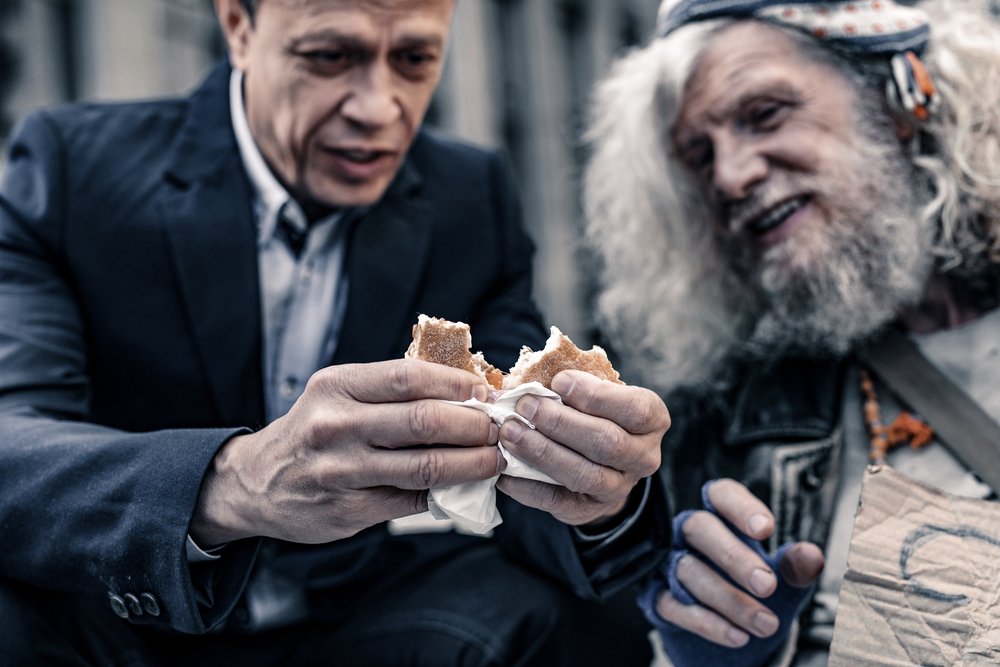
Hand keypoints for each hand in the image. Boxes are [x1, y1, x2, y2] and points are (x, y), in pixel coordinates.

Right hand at [190, 360, 502, 545]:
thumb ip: (392, 392)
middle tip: (499, 428)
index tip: (486, 392)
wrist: (256, 482)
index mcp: (337, 386)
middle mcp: (335, 425)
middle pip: (424, 421)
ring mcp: (341, 471)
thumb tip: (467, 391)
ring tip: (495, 460)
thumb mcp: (339, 394)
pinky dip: (447, 492)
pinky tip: (466, 485)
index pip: (409, 377)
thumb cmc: (314, 430)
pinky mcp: (349, 510)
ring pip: (425, 466)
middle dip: (474, 425)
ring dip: (472, 464)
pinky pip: (412, 499)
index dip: (457, 383)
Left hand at [495, 369, 668, 525]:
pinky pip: (557, 500)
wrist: (601, 463)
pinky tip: (504, 468)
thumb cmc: (594, 414)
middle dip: (561, 422)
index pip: (635, 409)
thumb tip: (528, 380)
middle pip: (606, 442)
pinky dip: (527, 485)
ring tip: (510, 432)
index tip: (559, 381)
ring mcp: (619, 488)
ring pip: (585, 474)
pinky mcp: (588, 509)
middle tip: (525, 406)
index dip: (596, 396)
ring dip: (543, 451)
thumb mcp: (596, 394)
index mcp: (652, 420)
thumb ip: (572, 387)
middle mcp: (644, 457)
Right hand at [640, 479, 823, 666]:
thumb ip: (794, 565)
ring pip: (689, 571)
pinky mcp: (659, 598)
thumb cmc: (756, 589)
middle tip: (767, 585)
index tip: (767, 530)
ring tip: (766, 624)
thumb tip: (812, 556)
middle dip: (734, 556)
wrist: (735, 630)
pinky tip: (739, 636)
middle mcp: (689, 535)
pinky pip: (674, 605)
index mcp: (721, 516)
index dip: (740, 507)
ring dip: (730, 600)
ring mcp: (670, 564)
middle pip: (700, 528)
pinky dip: (709, 623)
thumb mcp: (782, 578)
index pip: (721, 495)